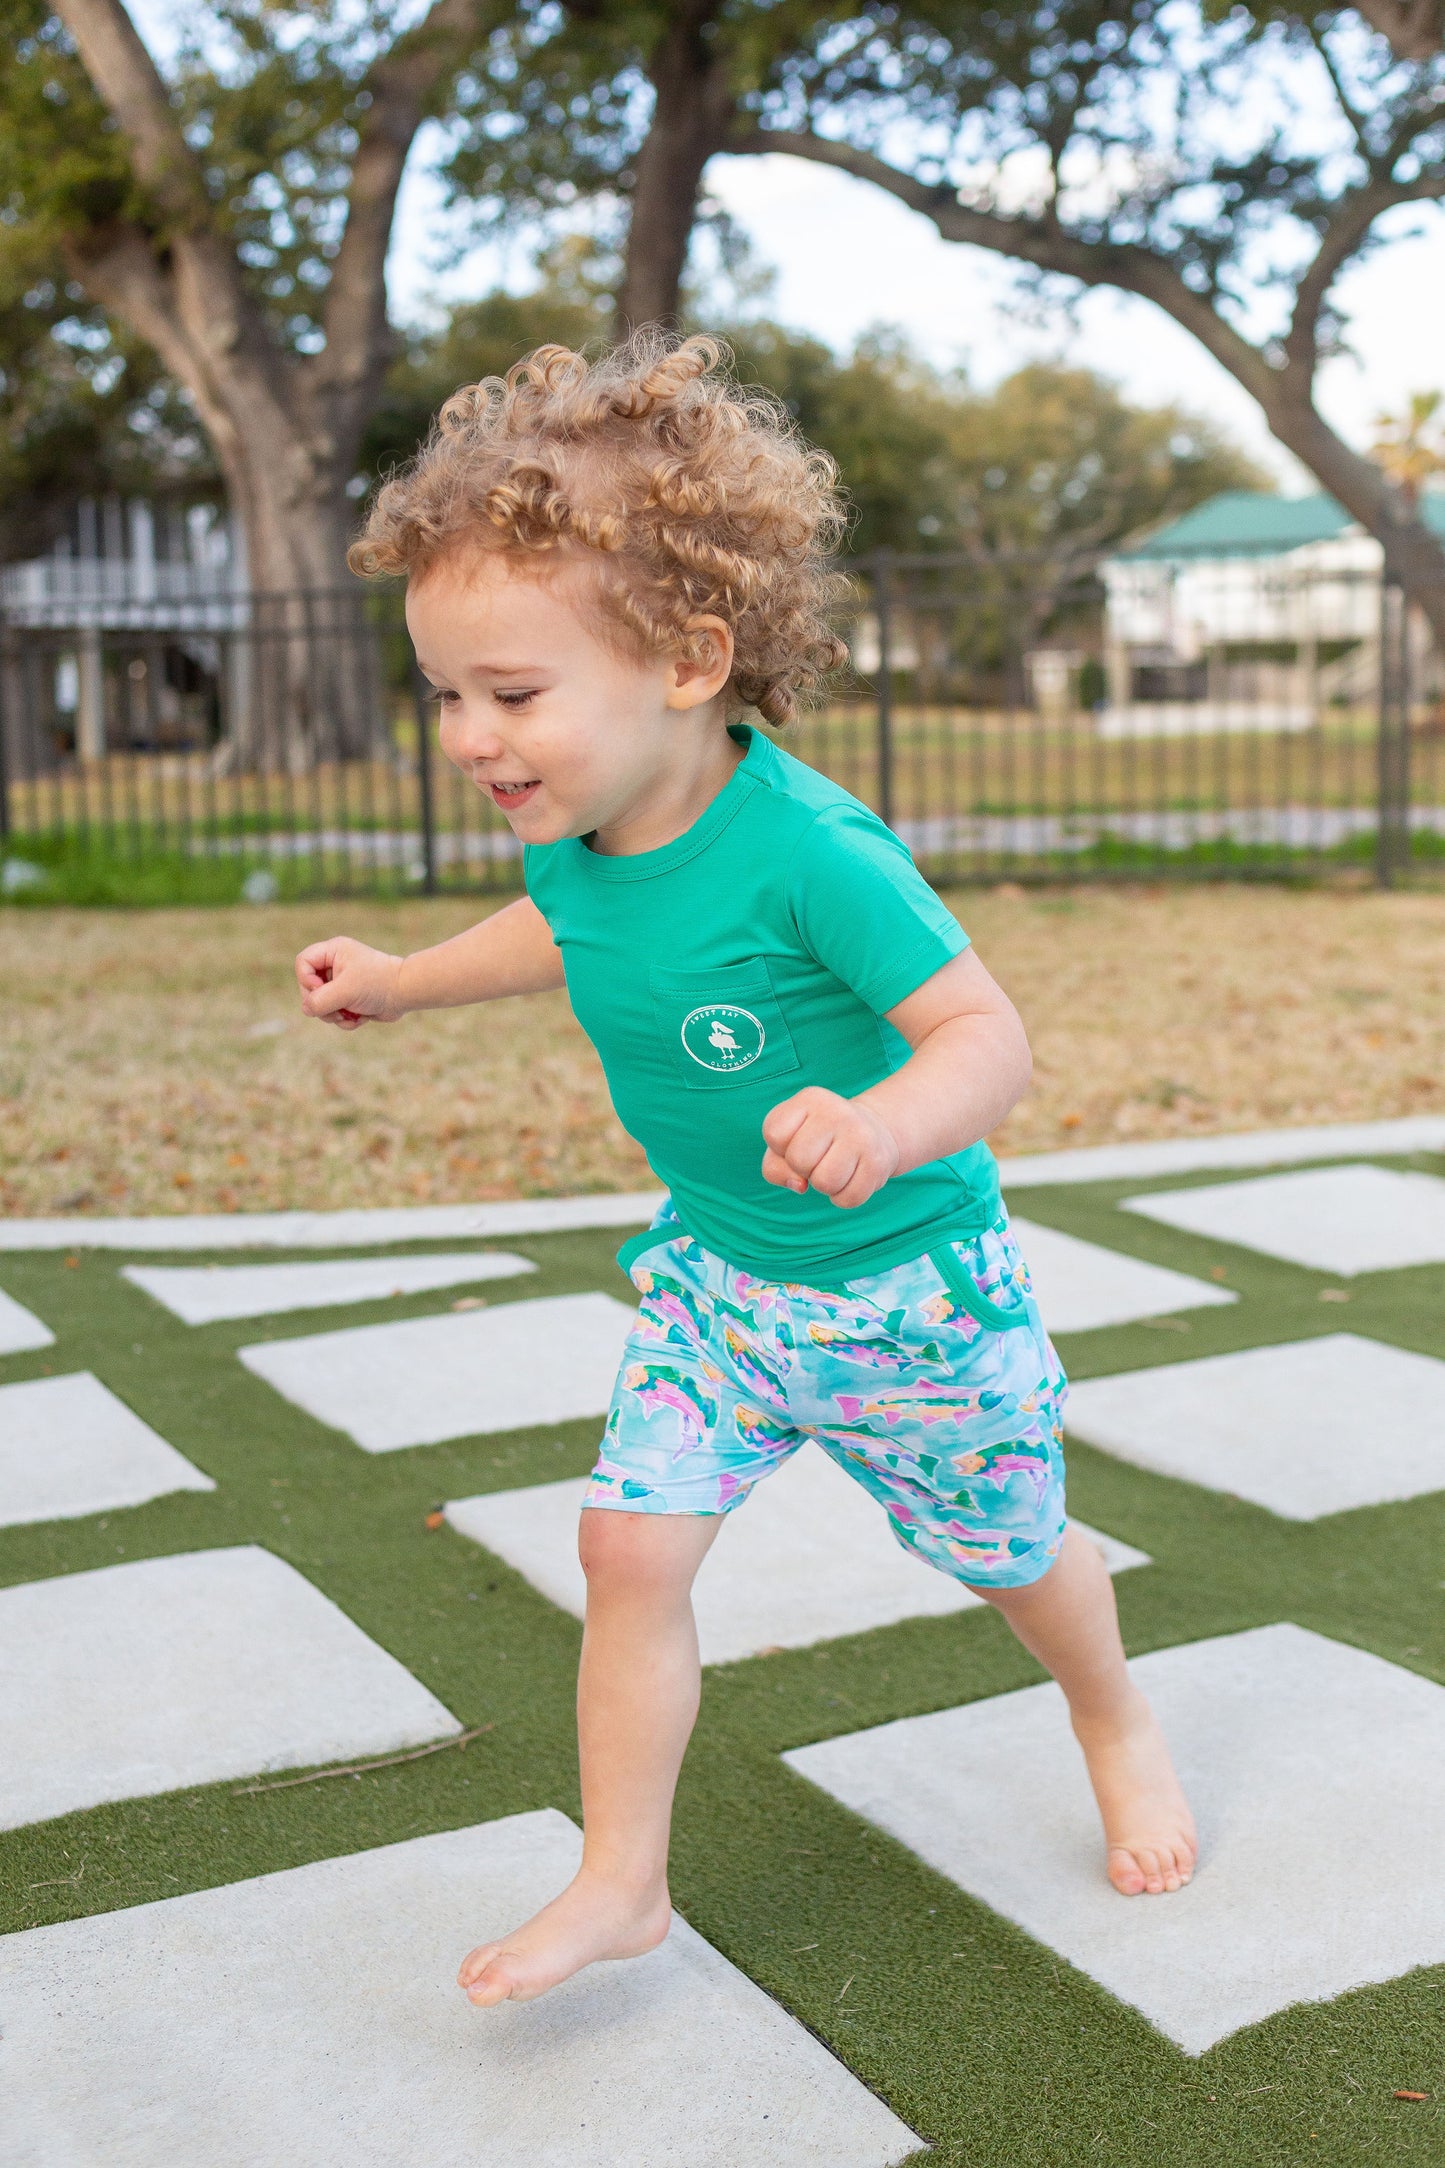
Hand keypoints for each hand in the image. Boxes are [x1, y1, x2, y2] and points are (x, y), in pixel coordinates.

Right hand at [295, 937, 405, 1029]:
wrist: (405, 994)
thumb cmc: (377, 984)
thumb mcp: (345, 991)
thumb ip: (319, 1001)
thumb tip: (307, 1010)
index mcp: (333, 952)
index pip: (302, 962)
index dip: (306, 980)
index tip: (322, 989)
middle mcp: (335, 965)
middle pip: (309, 988)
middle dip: (322, 1004)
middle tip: (337, 1010)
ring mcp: (341, 983)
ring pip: (321, 1004)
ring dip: (334, 1015)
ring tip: (351, 1014)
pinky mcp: (349, 999)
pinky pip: (334, 1013)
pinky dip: (345, 1019)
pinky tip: (361, 1017)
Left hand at [760, 1086, 900, 1208]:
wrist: (875, 1130)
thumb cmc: (819, 1140)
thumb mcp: (789, 1142)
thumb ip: (775, 1166)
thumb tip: (800, 1185)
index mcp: (811, 1099)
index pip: (774, 1133)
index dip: (780, 1148)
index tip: (797, 1141)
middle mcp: (838, 1112)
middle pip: (798, 1160)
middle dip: (802, 1169)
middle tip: (818, 1158)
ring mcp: (862, 1136)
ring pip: (824, 1182)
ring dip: (824, 1185)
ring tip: (833, 1168)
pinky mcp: (879, 1163)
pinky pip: (848, 1199)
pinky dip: (843, 1197)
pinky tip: (850, 1177)